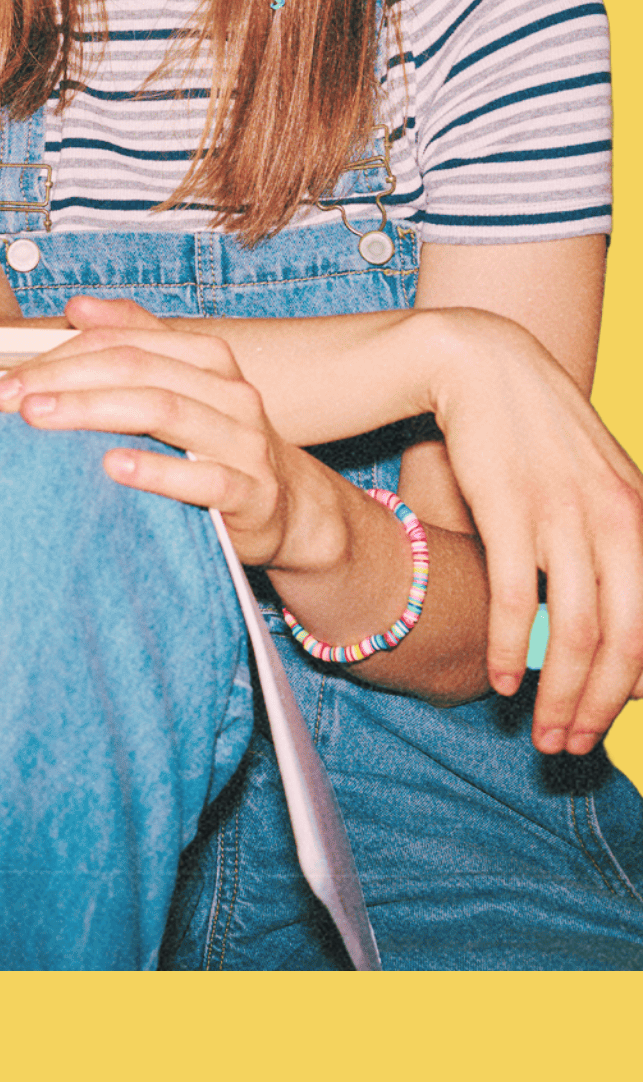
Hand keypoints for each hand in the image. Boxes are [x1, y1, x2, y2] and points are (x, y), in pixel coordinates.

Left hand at [0, 298, 304, 564]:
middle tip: (9, 398)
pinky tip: (113, 466)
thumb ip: (135, 341)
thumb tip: (78, 307)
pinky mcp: (252, 492)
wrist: (287, 507)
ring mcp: (244, 441)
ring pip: (164, 411)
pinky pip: (204, 477)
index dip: (61, 354)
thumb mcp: (182, 385)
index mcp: (207, 359)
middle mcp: (229, 392)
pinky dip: (156, 470)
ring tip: (41, 418)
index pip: (123, 342)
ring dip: (93, 411)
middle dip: (63, 379)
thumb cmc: (218, 441)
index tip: (8, 377)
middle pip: (136, 369)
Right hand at [422, 310, 642, 753]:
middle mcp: (620, 524)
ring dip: (558, 695)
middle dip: (598, 709)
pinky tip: (501, 680)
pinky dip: (512, 650)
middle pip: (623, 645)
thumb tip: (609, 627)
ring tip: (538, 730)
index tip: (605, 722)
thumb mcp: (596, 487)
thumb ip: (610, 549)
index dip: (632, 691)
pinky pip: (518, 600)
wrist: (484, 366)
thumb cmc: (536, 435)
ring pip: (577, 633)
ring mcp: (566, 518)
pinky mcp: (512, 511)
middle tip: (569, 745)